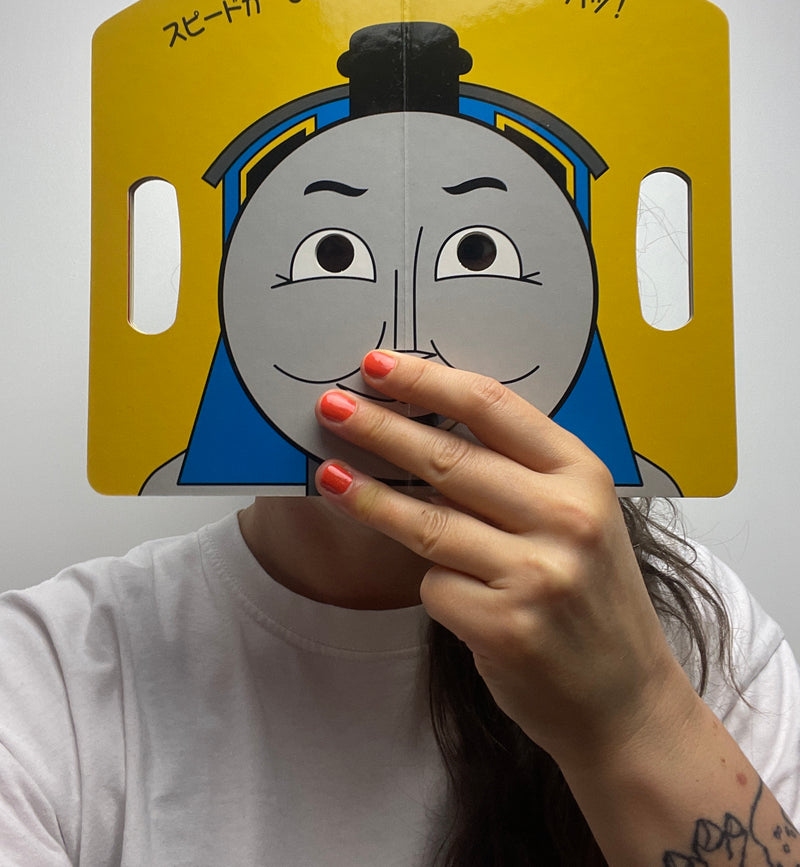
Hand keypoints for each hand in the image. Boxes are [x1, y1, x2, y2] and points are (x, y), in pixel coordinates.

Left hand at [313, 350, 695, 768]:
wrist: (625, 698)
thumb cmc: (589, 594)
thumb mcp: (575, 517)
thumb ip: (517, 474)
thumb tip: (421, 426)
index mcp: (582, 474)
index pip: (492, 406)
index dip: (426, 380)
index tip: (377, 366)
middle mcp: (565, 518)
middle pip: (449, 457)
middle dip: (380, 428)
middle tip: (330, 407)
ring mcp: (536, 575)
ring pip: (428, 522)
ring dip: (369, 496)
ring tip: (329, 476)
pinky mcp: (504, 627)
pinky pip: (434, 586)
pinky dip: (429, 583)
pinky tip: (444, 589)